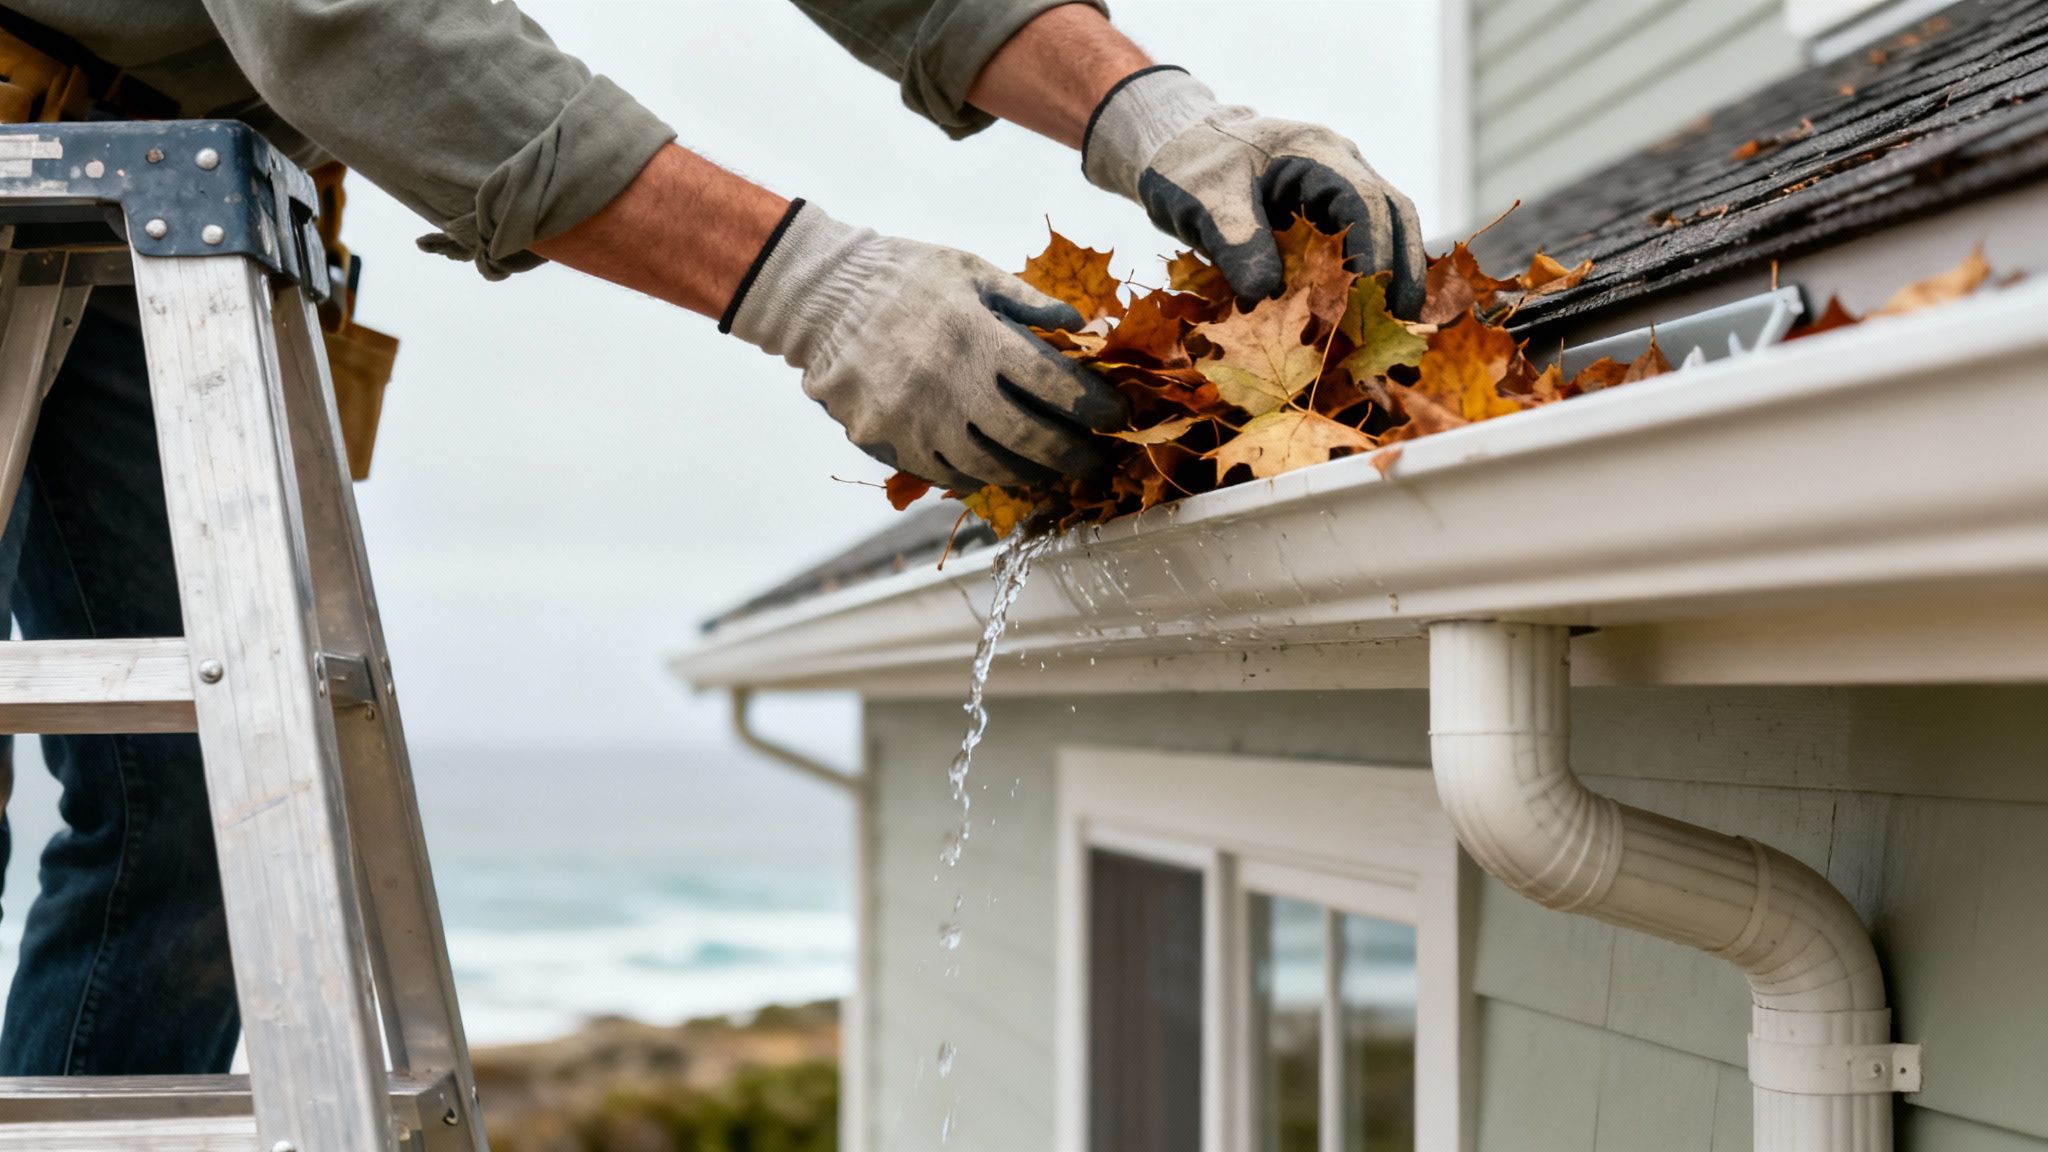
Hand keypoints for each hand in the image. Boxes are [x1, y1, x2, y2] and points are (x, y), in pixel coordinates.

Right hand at [726, 203, 1128, 490]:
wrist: (821, 296)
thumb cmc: (905, 277)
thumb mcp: (971, 270)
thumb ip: (1028, 301)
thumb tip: (1080, 324)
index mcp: (978, 335)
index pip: (1056, 385)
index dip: (1096, 408)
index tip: (1117, 418)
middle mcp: (950, 384)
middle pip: (1031, 439)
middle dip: (1074, 456)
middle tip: (1095, 462)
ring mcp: (915, 420)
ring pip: (990, 467)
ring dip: (1030, 473)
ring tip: (1050, 470)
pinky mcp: (887, 442)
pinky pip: (945, 474)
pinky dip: (978, 475)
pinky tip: (996, 467)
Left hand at [1082, 67, 1425, 316]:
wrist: (1180, 147)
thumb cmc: (1192, 164)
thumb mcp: (1205, 200)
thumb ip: (1235, 243)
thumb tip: (1263, 297)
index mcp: (1316, 152)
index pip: (1363, 201)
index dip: (1371, 250)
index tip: (1365, 298)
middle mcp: (1340, 166)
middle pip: (1394, 212)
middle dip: (1402, 266)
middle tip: (1404, 320)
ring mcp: (1336, 190)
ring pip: (1387, 227)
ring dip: (1392, 274)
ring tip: (1396, 326)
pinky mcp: (1325, 215)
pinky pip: (1360, 243)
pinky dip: (1366, 277)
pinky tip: (1366, 315)